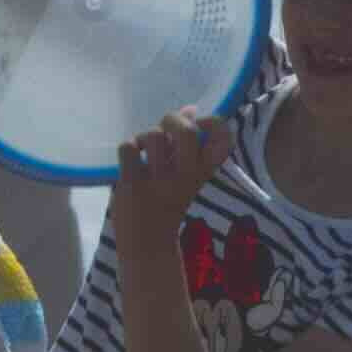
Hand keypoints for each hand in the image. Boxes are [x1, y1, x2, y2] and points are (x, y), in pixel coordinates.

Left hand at [109, 101, 232, 227]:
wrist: (147, 242)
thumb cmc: (167, 201)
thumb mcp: (185, 173)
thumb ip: (186, 142)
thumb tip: (190, 108)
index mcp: (202, 172)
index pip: (224, 139)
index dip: (212, 122)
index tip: (198, 123)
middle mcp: (185, 175)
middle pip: (187, 131)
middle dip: (172, 120)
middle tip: (165, 129)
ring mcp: (159, 180)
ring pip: (153, 136)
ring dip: (145, 136)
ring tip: (144, 150)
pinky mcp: (133, 184)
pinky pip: (128, 147)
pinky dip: (127, 148)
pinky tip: (130, 161)